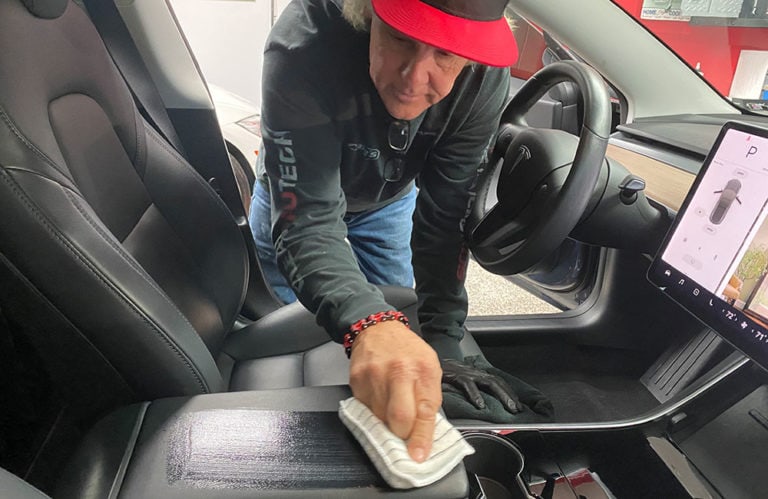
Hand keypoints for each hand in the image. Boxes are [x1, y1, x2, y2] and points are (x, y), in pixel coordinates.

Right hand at [348, 321, 441, 462]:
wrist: (378, 329)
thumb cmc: (407, 351)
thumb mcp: (430, 367)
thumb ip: (429, 398)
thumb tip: (426, 433)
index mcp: (423, 370)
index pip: (424, 411)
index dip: (421, 438)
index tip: (418, 456)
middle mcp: (399, 372)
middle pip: (399, 418)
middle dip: (402, 434)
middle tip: (404, 432)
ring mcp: (375, 376)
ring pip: (379, 418)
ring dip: (386, 422)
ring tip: (391, 406)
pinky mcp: (357, 380)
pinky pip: (365, 410)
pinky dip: (373, 411)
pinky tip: (379, 396)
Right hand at [441, 358, 521, 413]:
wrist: (425, 360)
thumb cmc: (440, 374)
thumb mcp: (457, 383)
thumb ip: (467, 392)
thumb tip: (478, 408)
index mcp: (475, 375)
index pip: (496, 382)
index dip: (508, 393)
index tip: (517, 406)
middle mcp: (473, 373)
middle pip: (497, 382)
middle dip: (509, 395)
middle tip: (517, 409)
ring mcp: (466, 373)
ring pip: (489, 383)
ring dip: (501, 395)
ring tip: (508, 408)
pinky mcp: (456, 375)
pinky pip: (468, 385)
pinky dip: (475, 395)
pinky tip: (480, 405)